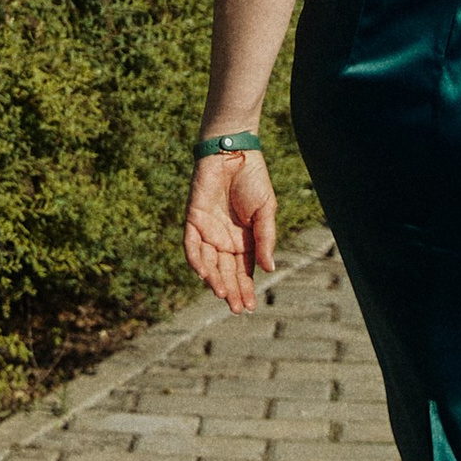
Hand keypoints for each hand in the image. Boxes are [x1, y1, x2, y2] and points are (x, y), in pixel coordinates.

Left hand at [182, 148, 276, 312]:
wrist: (234, 152)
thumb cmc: (253, 179)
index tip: (251, 307)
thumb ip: (265, 239)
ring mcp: (208, 230)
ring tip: (223, 295)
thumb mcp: (266, 212)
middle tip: (237, 309)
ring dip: (214, 280)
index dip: (247, 288)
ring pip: (208, 263)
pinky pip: (191, 245)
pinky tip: (205, 275)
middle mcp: (225, 239)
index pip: (244, 271)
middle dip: (232, 291)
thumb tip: (269, 269)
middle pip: (227, 272)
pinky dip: (197, 260)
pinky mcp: (193, 219)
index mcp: (244, 240)